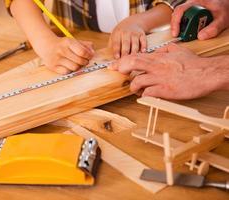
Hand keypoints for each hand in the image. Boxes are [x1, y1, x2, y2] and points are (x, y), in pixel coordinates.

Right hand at [38, 37, 94, 73]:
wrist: (46, 45)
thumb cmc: (64, 45)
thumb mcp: (74, 41)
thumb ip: (85, 45)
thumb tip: (92, 53)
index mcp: (68, 42)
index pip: (83, 52)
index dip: (89, 55)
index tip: (89, 56)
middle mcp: (62, 50)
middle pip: (80, 61)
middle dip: (85, 62)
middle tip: (84, 61)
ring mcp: (56, 59)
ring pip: (74, 68)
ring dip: (78, 67)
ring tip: (77, 63)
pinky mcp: (53, 66)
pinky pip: (66, 72)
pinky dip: (69, 70)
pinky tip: (68, 66)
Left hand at [109, 19, 146, 58]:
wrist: (131, 22)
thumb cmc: (120, 34)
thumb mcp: (113, 37)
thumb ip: (111, 46)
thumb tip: (109, 59)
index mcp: (117, 34)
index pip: (116, 43)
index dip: (116, 51)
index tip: (117, 58)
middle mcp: (126, 33)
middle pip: (126, 43)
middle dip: (125, 52)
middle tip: (125, 61)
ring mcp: (134, 33)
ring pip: (135, 43)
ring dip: (134, 51)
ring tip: (133, 58)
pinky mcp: (141, 34)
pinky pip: (143, 40)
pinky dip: (144, 46)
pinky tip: (143, 52)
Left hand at [109, 43, 226, 99]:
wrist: (207, 74)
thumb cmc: (194, 64)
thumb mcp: (179, 50)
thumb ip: (165, 49)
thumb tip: (157, 51)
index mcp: (159, 57)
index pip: (136, 56)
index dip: (122, 61)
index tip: (114, 65)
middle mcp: (157, 66)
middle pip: (132, 63)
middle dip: (121, 68)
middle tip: (117, 73)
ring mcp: (160, 78)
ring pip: (137, 81)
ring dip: (133, 87)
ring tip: (137, 90)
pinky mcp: (164, 90)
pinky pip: (147, 94)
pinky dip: (143, 96)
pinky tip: (146, 96)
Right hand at [171, 0, 228, 39]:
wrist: (226, 5)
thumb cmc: (224, 9)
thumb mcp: (222, 19)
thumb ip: (214, 28)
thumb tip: (200, 36)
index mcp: (198, 1)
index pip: (180, 10)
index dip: (176, 23)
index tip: (176, 33)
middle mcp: (192, 3)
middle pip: (177, 14)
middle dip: (177, 26)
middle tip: (180, 36)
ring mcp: (190, 6)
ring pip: (178, 17)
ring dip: (180, 27)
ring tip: (185, 34)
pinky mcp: (190, 11)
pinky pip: (182, 18)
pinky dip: (182, 26)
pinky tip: (188, 31)